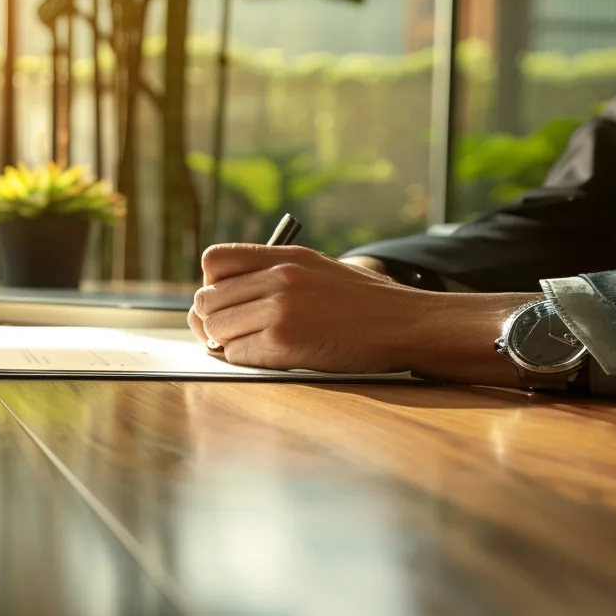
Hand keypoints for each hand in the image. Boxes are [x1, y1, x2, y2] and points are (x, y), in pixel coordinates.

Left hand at [187, 244, 535, 384]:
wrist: (408, 325)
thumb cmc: (365, 304)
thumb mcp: (318, 269)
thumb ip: (273, 274)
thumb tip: (223, 295)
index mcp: (284, 256)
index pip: (214, 261)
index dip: (212, 285)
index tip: (226, 302)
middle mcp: (278, 277)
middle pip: (206, 300)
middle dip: (212, 321)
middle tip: (229, 333)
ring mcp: (280, 309)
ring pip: (215, 329)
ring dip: (225, 343)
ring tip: (251, 345)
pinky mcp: (284, 342)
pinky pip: (235, 354)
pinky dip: (243, 360)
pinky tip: (268, 358)